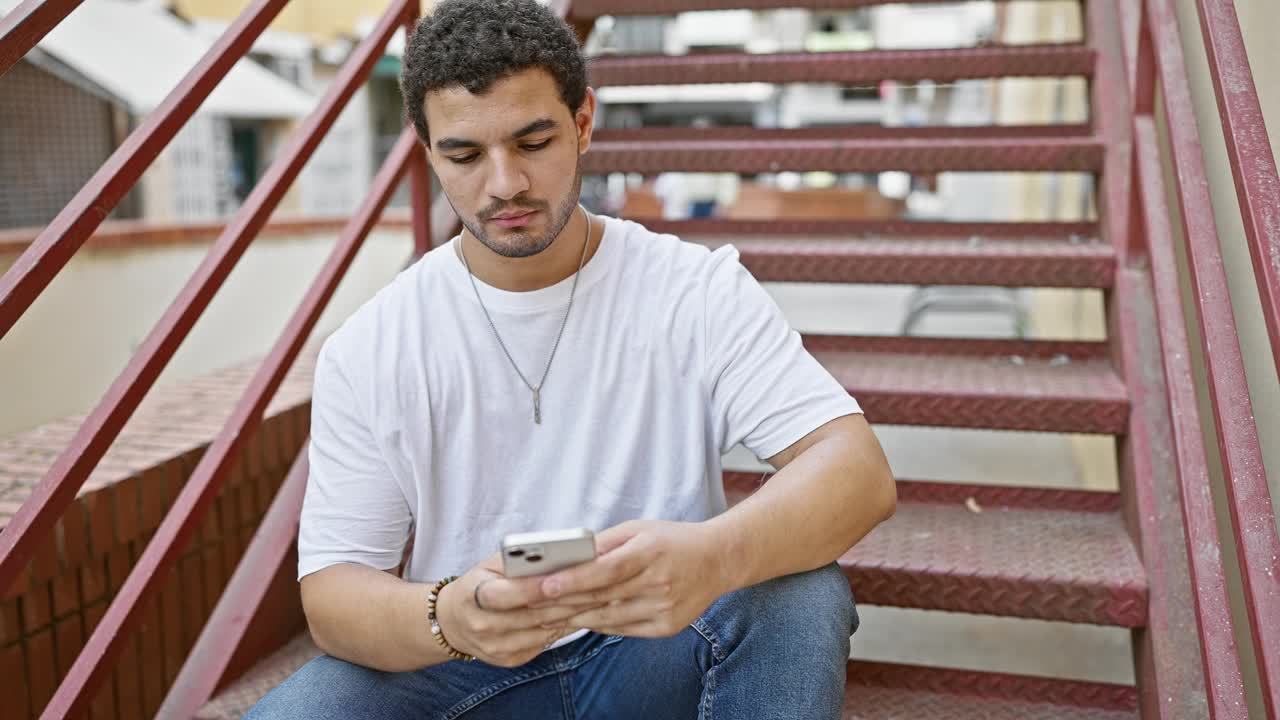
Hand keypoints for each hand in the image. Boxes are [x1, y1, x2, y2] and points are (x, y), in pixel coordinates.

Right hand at [435, 553, 602, 666]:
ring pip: (545, 630)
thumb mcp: (492, 564)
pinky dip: (566, 627)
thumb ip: (520, 560)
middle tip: (601, 586)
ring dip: (574, 615)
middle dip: (568, 599)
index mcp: (473, 595)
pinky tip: (584, 614)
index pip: (506, 594)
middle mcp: (483, 626)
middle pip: (533, 615)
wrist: (455, 621)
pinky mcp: (510, 660)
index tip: (564, 576)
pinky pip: (546, 643)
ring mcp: (496, 647)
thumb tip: (560, 556)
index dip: (535, 587)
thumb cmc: (482, 581)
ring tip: (601, 598)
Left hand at [535, 520, 733, 637]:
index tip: (544, 586)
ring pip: (608, 618)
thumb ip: (603, 544)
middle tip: (531, 602)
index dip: (573, 580)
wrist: (718, 560)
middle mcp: (658, 583)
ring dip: (575, 616)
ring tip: (548, 613)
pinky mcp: (666, 627)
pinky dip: (600, 624)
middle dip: (563, 601)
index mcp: (650, 552)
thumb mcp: (638, 529)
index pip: (605, 570)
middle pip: (601, 597)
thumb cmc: (671, 540)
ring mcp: (664, 609)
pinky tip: (582, 618)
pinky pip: (623, 629)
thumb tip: (567, 557)